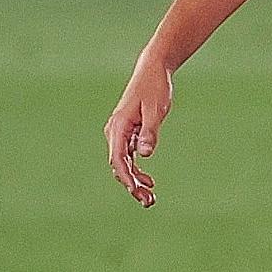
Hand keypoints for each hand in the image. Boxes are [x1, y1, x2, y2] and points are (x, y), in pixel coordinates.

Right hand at [104, 54, 173, 207]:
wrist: (153, 70)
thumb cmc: (155, 88)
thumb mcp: (156, 109)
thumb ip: (150, 132)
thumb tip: (145, 155)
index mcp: (119, 126)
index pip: (117, 158)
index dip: (125, 177)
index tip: (136, 191)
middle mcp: (116, 132)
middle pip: (119, 165)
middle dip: (132, 185)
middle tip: (148, 202)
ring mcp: (121, 133)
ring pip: (124, 163)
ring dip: (135, 181)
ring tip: (149, 198)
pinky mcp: (129, 133)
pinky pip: (130, 156)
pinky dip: (138, 170)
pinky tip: (149, 182)